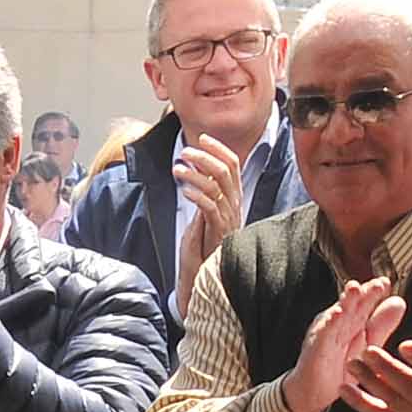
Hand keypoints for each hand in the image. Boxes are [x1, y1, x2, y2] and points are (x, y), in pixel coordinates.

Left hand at [174, 133, 243, 290]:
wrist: (209, 272)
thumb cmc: (206, 243)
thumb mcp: (206, 212)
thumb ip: (206, 193)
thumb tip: (197, 171)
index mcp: (234, 197)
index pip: (233, 164)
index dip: (219, 149)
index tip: (202, 138)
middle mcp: (235, 205)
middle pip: (226, 170)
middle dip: (205, 156)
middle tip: (185, 152)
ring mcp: (228, 218)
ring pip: (217, 185)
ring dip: (195, 173)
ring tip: (177, 170)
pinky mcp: (219, 231)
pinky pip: (210, 207)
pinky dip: (197, 195)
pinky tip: (184, 190)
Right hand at [280, 275, 404, 411]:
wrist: (314, 392)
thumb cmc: (339, 366)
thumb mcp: (366, 345)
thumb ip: (381, 325)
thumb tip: (400, 301)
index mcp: (352, 321)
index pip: (364, 303)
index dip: (374, 292)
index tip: (386, 283)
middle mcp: (338, 323)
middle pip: (352, 304)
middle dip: (364, 292)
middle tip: (378, 283)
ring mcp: (325, 334)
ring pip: (337, 314)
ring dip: (345, 301)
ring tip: (355, 288)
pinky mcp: (315, 348)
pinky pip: (322, 334)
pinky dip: (329, 324)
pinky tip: (337, 314)